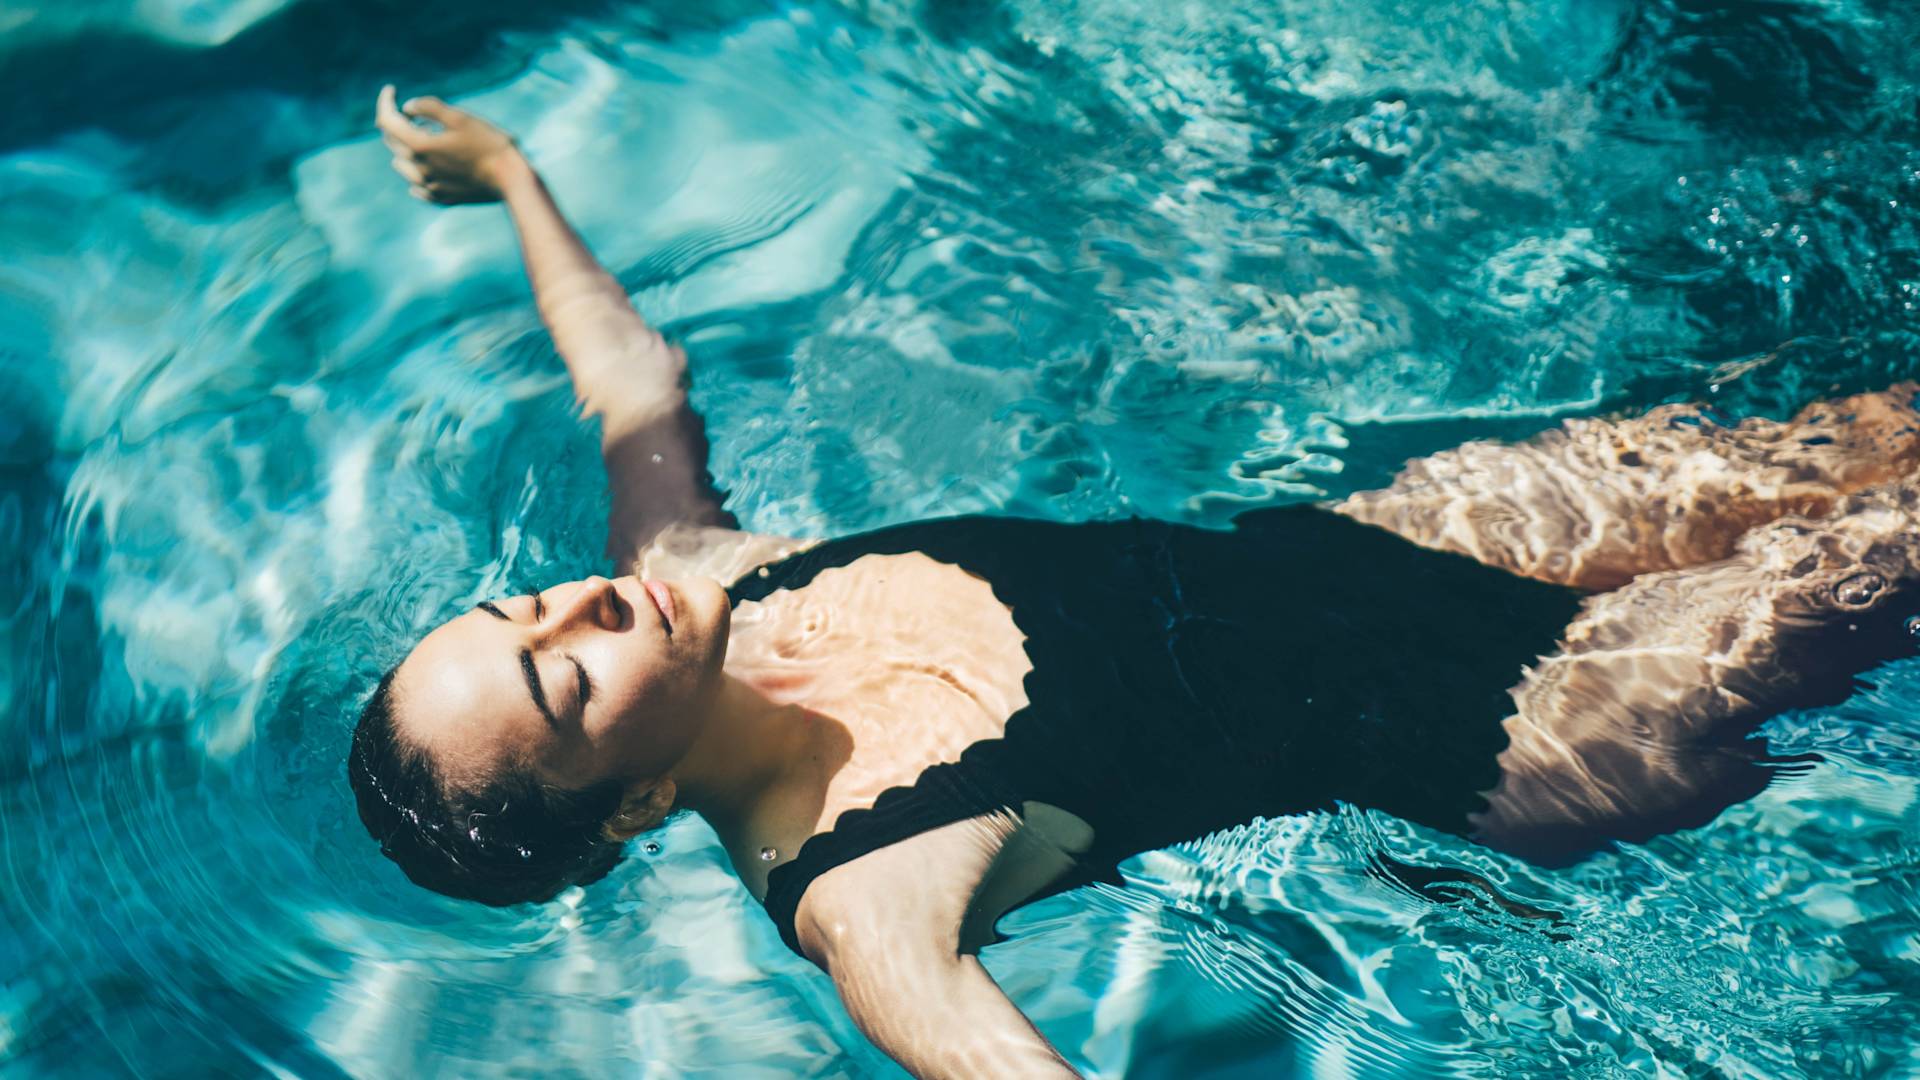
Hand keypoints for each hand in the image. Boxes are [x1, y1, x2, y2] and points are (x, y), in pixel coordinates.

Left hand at [375, 85, 523, 204]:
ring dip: (406, 148)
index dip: (385, 102)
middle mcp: (419, 169)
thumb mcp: (460, 117)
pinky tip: (426, 168)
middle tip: (414, 113)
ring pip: (402, 164)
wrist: (512, 181)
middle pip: (392, 142)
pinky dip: (416, 172)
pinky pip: (417, 186)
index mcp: (420, 146)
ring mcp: (429, 186)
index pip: (387, 121)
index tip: (391, 90)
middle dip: (396, 123)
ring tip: (426, 137)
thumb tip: (408, 107)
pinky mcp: (442, 198)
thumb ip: (429, 108)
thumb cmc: (489, 145)